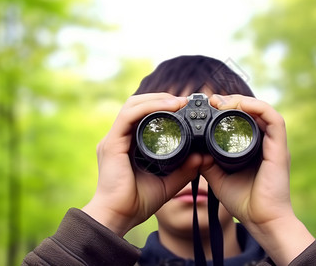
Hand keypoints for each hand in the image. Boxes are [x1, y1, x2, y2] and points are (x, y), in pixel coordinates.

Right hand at [82, 93, 202, 236]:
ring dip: (157, 99)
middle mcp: (120, 138)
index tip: (185, 107)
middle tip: (184, 101)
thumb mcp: (168, 182)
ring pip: (133, 105)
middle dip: (161, 98)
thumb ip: (184, 170)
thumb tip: (203, 157)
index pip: (143, 114)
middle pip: (138, 104)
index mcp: (129, 144)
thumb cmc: (137, 202)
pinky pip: (129, 116)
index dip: (163, 106)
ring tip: (178, 101)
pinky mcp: (112, 143)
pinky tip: (167, 107)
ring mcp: (114, 139)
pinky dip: (149, 107)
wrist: (118, 217)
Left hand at [201, 94, 314, 265]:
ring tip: (222, 102)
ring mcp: (274, 144)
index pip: (244, 117)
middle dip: (232, 101)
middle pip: (252, 110)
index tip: (209, 105)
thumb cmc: (244, 201)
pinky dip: (257, 108)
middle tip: (212, 100)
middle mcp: (266, 142)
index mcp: (254, 147)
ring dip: (243, 101)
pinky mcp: (280, 148)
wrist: (262, 221)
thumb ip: (208, 162)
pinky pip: (274, 120)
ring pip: (263, 110)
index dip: (228, 107)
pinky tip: (240, 105)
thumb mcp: (218, 177)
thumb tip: (194, 150)